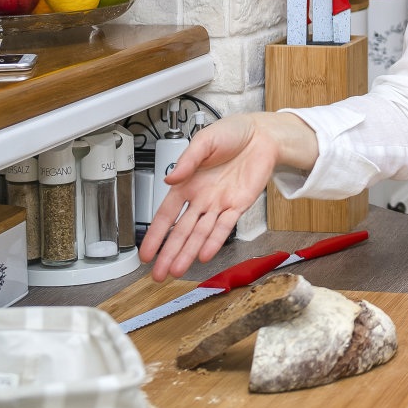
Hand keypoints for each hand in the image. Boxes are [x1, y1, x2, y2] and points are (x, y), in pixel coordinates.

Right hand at [138, 112, 317, 280]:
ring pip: (201, 234)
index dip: (155, 235)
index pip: (165, 215)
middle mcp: (201, 198)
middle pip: (181, 231)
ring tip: (177, 270)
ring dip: (189, 252)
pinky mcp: (239, 205)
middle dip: (169, 253)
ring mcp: (219, 204)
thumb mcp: (204, 140)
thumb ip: (187, 160)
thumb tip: (170, 178)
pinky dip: (215, 241)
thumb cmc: (231, 133)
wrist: (262, 135)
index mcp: (187, 183)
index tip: (145, 253)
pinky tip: (205, 255)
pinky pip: (225, 227)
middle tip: (158, 273)